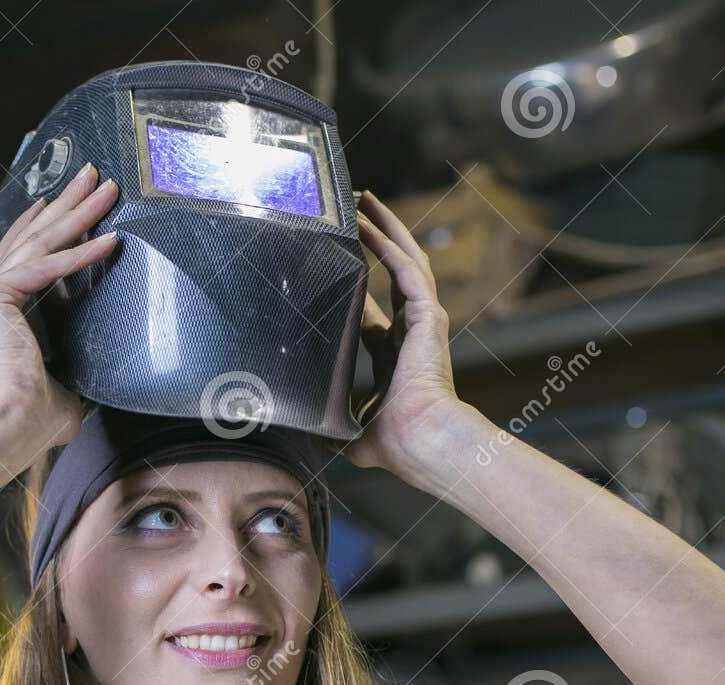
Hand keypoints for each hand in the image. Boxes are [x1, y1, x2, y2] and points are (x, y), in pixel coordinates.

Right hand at [0, 162, 120, 448]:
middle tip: (92, 174)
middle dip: (68, 203)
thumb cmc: (36, 414)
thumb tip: (112, 379)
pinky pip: (47, 266)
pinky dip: (81, 254)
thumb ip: (82, 366)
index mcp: (4, 310)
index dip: (47, 225)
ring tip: (103, 185)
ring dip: (76, 212)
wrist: (13, 420)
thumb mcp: (70, 381)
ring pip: (40, 240)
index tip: (63, 201)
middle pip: (35, 235)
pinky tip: (112, 240)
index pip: (27, 255)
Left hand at [344, 190, 471, 474]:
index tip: (341, 264)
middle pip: (395, 271)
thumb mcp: (349, 433)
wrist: (421, 443)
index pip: (375, 310)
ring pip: (405, 259)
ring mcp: (422, 320)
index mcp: (394, 356)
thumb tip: (296, 436)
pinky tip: (369, 224)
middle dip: (376, 239)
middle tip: (357, 211)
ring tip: (365, 200)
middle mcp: (411, 332)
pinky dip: (388, 244)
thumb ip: (326, 429)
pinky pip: (407, 268)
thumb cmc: (394, 444)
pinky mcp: (428, 314)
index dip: (359, 284)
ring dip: (384, 227)